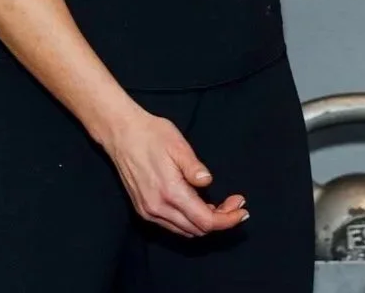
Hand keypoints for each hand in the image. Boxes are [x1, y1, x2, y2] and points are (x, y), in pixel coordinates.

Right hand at [101, 107, 247, 237]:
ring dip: (205, 222)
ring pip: (185, 231)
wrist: (122, 134)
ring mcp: (149, 211)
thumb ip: (194, 167)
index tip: (242, 210)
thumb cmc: (152, 134)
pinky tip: (198, 205)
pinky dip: (189, 221)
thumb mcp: (178, 145)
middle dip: (220, 220)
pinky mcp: (143, 210)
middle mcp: (158, 208)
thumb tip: (208, 182)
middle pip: (197, 229)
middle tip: (234, 204)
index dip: (227, 220)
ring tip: (220, 205)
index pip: (205, 221)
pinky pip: (172, 226)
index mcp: (170, 192)